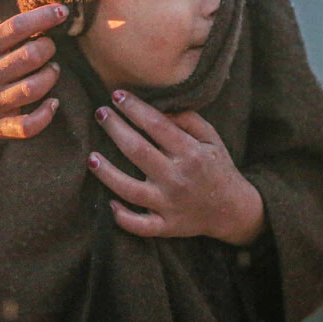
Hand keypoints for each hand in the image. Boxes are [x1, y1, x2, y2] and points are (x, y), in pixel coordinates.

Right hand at [0, 4, 67, 177]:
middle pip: (30, 57)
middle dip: (48, 48)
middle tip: (48, 48)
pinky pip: (28, 125)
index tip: (62, 11)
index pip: (15, 27)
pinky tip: (53, 102)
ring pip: (34, 88)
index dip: (43, 17)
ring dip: (51, 75)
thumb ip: (8, 35)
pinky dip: (46, 114)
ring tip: (51, 69)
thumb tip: (48, 18)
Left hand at [87, 90, 264, 245]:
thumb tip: (156, 105)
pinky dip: (122, 217)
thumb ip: (187, 119)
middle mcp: (178, 178)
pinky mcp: (166, 226)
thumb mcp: (211, 137)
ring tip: (91, 157)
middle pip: (137, 151)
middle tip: (100, 113)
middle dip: (115, 129)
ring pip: (130, 190)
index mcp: (191, 153)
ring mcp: (170, 205)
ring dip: (107, 173)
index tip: (117, 95)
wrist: (232, 209)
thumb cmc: (217, 167)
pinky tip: (109, 202)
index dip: (134, 108)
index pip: (156, 125)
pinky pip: (139, 225)